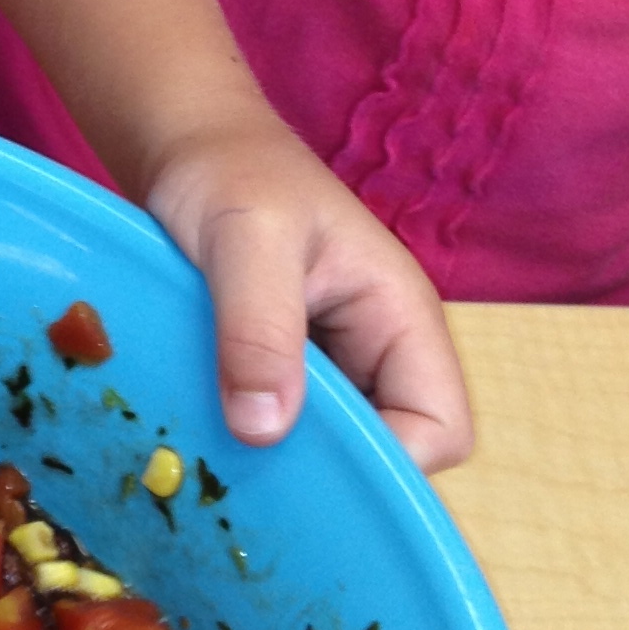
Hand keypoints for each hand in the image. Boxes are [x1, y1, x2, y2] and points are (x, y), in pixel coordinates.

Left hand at [140, 119, 473, 472]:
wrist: (188, 146)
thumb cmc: (231, 173)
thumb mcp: (246, 240)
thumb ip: (259, 327)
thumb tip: (265, 430)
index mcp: (401, 317)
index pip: (440, 429)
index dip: (391, 464)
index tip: (307, 472)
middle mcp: (379, 351)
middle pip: (390, 452)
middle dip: (328, 474)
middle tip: (246, 483)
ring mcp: (332, 365)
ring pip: (332, 448)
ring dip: (281, 461)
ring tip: (215, 463)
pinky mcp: (282, 371)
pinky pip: (283, 428)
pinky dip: (248, 438)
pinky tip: (201, 437)